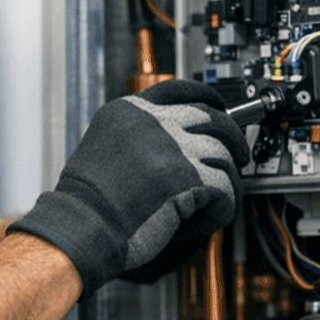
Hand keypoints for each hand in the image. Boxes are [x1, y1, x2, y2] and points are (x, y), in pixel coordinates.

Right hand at [10, 80, 249, 297]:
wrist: (81, 229)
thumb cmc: (85, 205)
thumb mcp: (102, 151)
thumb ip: (136, 140)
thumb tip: (176, 147)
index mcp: (128, 112)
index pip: (178, 90)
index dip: (206, 97)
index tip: (220, 107)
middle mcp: (152, 122)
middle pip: (210, 116)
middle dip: (232, 136)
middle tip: (238, 156)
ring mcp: (172, 146)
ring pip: (223, 153)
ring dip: (227, 178)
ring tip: (219, 197)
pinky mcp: (189, 177)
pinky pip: (226, 187)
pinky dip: (224, 206)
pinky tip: (208, 216)